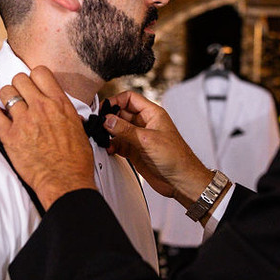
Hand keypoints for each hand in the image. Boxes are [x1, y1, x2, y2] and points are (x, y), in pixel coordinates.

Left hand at [0, 66, 96, 208]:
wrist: (66, 181)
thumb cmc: (75, 160)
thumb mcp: (78, 128)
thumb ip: (65, 113)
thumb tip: (60, 110)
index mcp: (60, 103)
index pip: (40, 72)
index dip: (34, 78)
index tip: (33, 86)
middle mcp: (41, 107)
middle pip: (19, 78)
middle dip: (18, 87)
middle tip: (20, 99)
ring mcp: (24, 121)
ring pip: (5, 92)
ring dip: (5, 99)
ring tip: (9, 110)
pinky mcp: (10, 136)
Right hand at [106, 91, 213, 206]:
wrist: (181, 180)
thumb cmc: (176, 157)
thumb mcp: (147, 140)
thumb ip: (125, 130)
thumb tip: (108, 120)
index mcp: (152, 114)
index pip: (130, 98)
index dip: (115, 101)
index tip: (103, 109)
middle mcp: (145, 123)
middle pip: (121, 113)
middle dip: (109, 118)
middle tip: (99, 125)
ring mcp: (139, 137)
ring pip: (118, 129)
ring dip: (109, 134)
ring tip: (102, 138)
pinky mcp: (135, 151)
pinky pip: (119, 144)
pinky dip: (112, 146)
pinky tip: (109, 149)